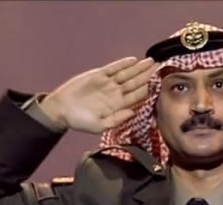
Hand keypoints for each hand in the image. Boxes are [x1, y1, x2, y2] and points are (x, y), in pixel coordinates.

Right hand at [39, 57, 156, 133]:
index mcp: (117, 106)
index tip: (160, 85)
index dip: (149, 90)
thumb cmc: (79, 121)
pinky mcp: (98, 75)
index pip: (137, 97)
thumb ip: (116, 120)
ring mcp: (107, 83)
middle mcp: (115, 94)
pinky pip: (113, 68)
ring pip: (127, 74)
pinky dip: (122, 64)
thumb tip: (132, 113)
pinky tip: (133, 60)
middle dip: (148, 76)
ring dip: (139, 68)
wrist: (61, 110)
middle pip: (135, 83)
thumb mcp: (99, 126)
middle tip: (161, 68)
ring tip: (151, 62)